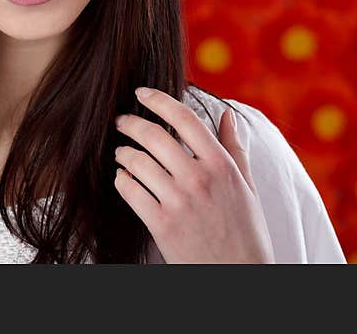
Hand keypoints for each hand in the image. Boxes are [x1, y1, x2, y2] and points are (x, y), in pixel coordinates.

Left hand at [112, 87, 274, 263]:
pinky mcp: (161, 224)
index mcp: (221, 166)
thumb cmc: (244, 229)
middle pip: (153, 135)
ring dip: (123, 153)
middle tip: (121, 121)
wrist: (239, 275)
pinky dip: (121, 179)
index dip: (159, 100)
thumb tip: (227, 113)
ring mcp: (178, 202)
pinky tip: (123, 177)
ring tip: (121, 153)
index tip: (141, 93)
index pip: (185, 119)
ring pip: (136, 161)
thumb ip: (234, 147)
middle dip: (130, 123)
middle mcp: (199, 179)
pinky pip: (128, 189)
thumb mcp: (246, 186)